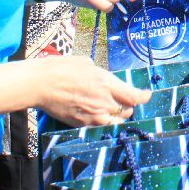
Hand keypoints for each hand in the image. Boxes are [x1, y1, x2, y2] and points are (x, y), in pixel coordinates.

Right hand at [37, 55, 151, 125]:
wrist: (41, 84)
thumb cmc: (63, 68)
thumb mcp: (87, 64)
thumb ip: (101, 75)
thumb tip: (104, 81)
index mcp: (107, 84)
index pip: (134, 97)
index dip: (144, 97)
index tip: (147, 94)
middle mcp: (104, 102)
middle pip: (127, 111)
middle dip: (128, 105)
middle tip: (124, 99)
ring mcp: (93, 116)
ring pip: (115, 121)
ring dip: (117, 116)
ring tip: (112, 109)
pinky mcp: (82, 124)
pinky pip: (100, 125)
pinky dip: (103, 121)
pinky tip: (98, 114)